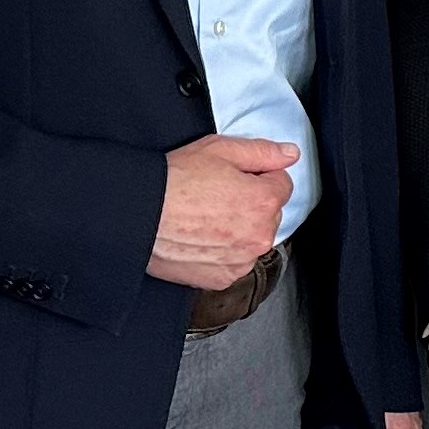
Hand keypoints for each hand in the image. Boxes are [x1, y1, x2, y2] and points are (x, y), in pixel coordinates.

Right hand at [149, 133, 296, 289]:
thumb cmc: (174, 182)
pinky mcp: (222, 278)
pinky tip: (201, 238)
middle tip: (216, 195)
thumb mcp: (220, 150)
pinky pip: (234, 261)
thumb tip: (290, 154)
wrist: (138, 216)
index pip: (282, 184)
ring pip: (252, 239)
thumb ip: (262, 152)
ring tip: (205, 217)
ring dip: (239, 230)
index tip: (236, 177)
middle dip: (251, 204)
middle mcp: (259, 236)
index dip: (258, 176)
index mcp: (264, 202)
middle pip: (269, 214)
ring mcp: (241, 261)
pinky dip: (223, 252)